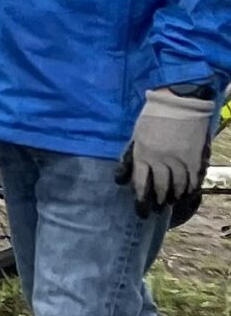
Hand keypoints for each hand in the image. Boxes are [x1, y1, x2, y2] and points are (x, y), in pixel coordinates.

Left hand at [117, 87, 214, 217]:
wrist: (179, 103)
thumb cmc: (152, 118)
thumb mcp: (135, 137)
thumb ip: (129, 159)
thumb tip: (120, 180)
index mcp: (143, 154)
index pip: (141, 184)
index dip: (141, 201)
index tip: (141, 212)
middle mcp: (161, 160)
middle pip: (161, 187)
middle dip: (159, 201)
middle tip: (158, 209)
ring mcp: (180, 159)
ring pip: (178, 185)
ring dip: (174, 196)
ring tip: (171, 202)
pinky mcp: (196, 156)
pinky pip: (194, 178)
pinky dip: (191, 188)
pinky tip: (187, 193)